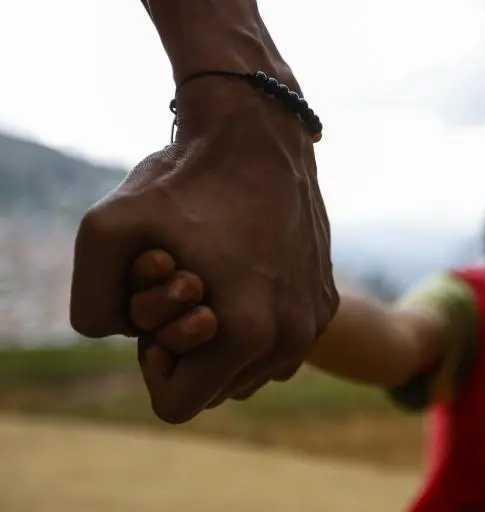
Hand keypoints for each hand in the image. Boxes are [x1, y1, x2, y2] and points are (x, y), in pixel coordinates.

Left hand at [69, 77, 337, 423]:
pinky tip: (247, 271)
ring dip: (226, 340)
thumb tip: (120, 334)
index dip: (155, 362)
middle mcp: (290, 339)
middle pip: (217, 389)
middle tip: (188, 287)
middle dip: (192, 351)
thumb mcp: (104, 230)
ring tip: (218, 279)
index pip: (179, 404)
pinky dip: (257, 322)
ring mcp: (314, 321)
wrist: (261, 132)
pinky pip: (281, 342)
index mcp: (247, 335)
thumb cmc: (185, 178)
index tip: (162, 306)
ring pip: (251, 370)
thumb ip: (91, 306)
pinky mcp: (327, 300)